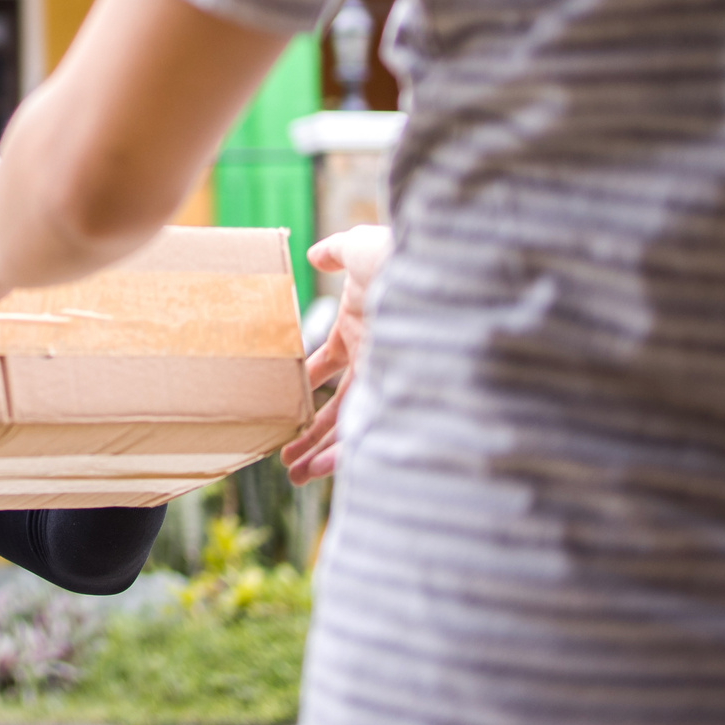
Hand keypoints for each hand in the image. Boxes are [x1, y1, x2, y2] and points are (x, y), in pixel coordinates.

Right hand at [281, 225, 391, 484]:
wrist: (443, 271)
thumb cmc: (400, 254)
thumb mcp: (360, 248)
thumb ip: (336, 252)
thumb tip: (312, 254)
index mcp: (356, 331)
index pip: (323, 367)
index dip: (300, 386)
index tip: (280, 407)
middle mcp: (373, 362)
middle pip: (335, 407)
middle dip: (310, 435)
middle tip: (287, 461)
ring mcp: (387, 380)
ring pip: (349, 425)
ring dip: (321, 452)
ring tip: (295, 475)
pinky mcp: (399, 396)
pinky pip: (367, 432)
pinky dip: (344, 452)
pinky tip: (321, 468)